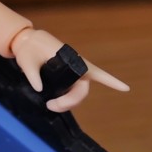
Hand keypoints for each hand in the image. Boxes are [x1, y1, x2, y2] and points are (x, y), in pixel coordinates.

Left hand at [11, 27, 128, 112]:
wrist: (25, 43)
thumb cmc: (29, 48)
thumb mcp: (27, 60)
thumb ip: (33, 75)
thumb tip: (39, 88)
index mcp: (74, 61)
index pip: (97, 73)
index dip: (111, 81)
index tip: (125, 88)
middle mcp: (76, 69)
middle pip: (82, 91)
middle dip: (70, 102)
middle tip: (50, 106)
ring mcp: (70, 75)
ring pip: (76, 95)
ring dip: (67, 104)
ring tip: (50, 105)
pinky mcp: (63, 80)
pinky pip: (69, 92)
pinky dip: (69, 102)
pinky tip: (65, 107)